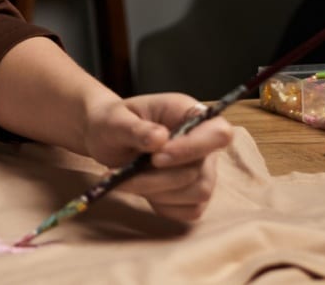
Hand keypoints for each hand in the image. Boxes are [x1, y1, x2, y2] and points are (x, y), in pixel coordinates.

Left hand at [81, 92, 233, 220]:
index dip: (193, 148)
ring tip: (125, 180)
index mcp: (189, 113)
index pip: (218, 133)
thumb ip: (135, 129)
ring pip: (197, 193)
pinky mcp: (194, 193)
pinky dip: (163, 206)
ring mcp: (203, 169)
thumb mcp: (114, 120)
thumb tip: (159, 139)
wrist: (107, 138)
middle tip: (121, 175)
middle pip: (200, 171)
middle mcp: (203, 142)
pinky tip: (142, 190)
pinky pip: (190, 210)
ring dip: (157, 192)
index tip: (156, 158)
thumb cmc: (113, 123)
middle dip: (157, 178)